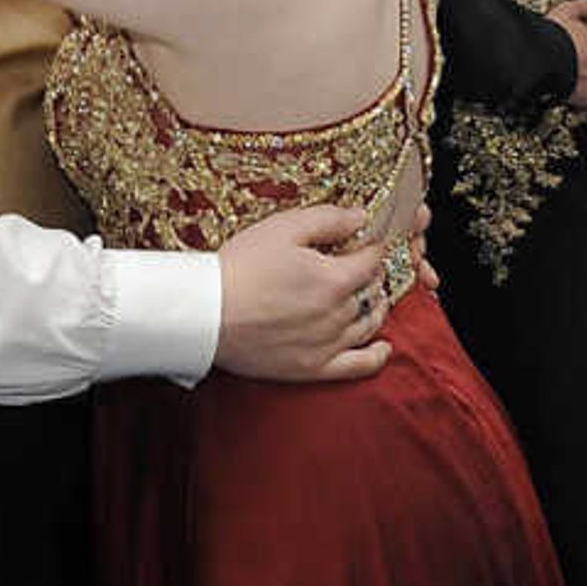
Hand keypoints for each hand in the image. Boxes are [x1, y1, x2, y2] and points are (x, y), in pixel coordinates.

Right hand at [214, 202, 396, 382]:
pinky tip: (383, 347)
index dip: (372, 247)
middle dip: (369, 275)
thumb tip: (361, 217)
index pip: (373, 259)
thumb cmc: (239, 268)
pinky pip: (359, 366)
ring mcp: (327, 344)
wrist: (204, 313)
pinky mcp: (312, 368)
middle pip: (371, 291)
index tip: (366, 242)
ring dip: (375, 308)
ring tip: (370, 298)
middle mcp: (337, 313)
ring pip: (368, 324)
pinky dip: (376, 356)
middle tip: (360, 266)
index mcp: (334, 278)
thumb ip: (329, 220)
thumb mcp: (283, 228)